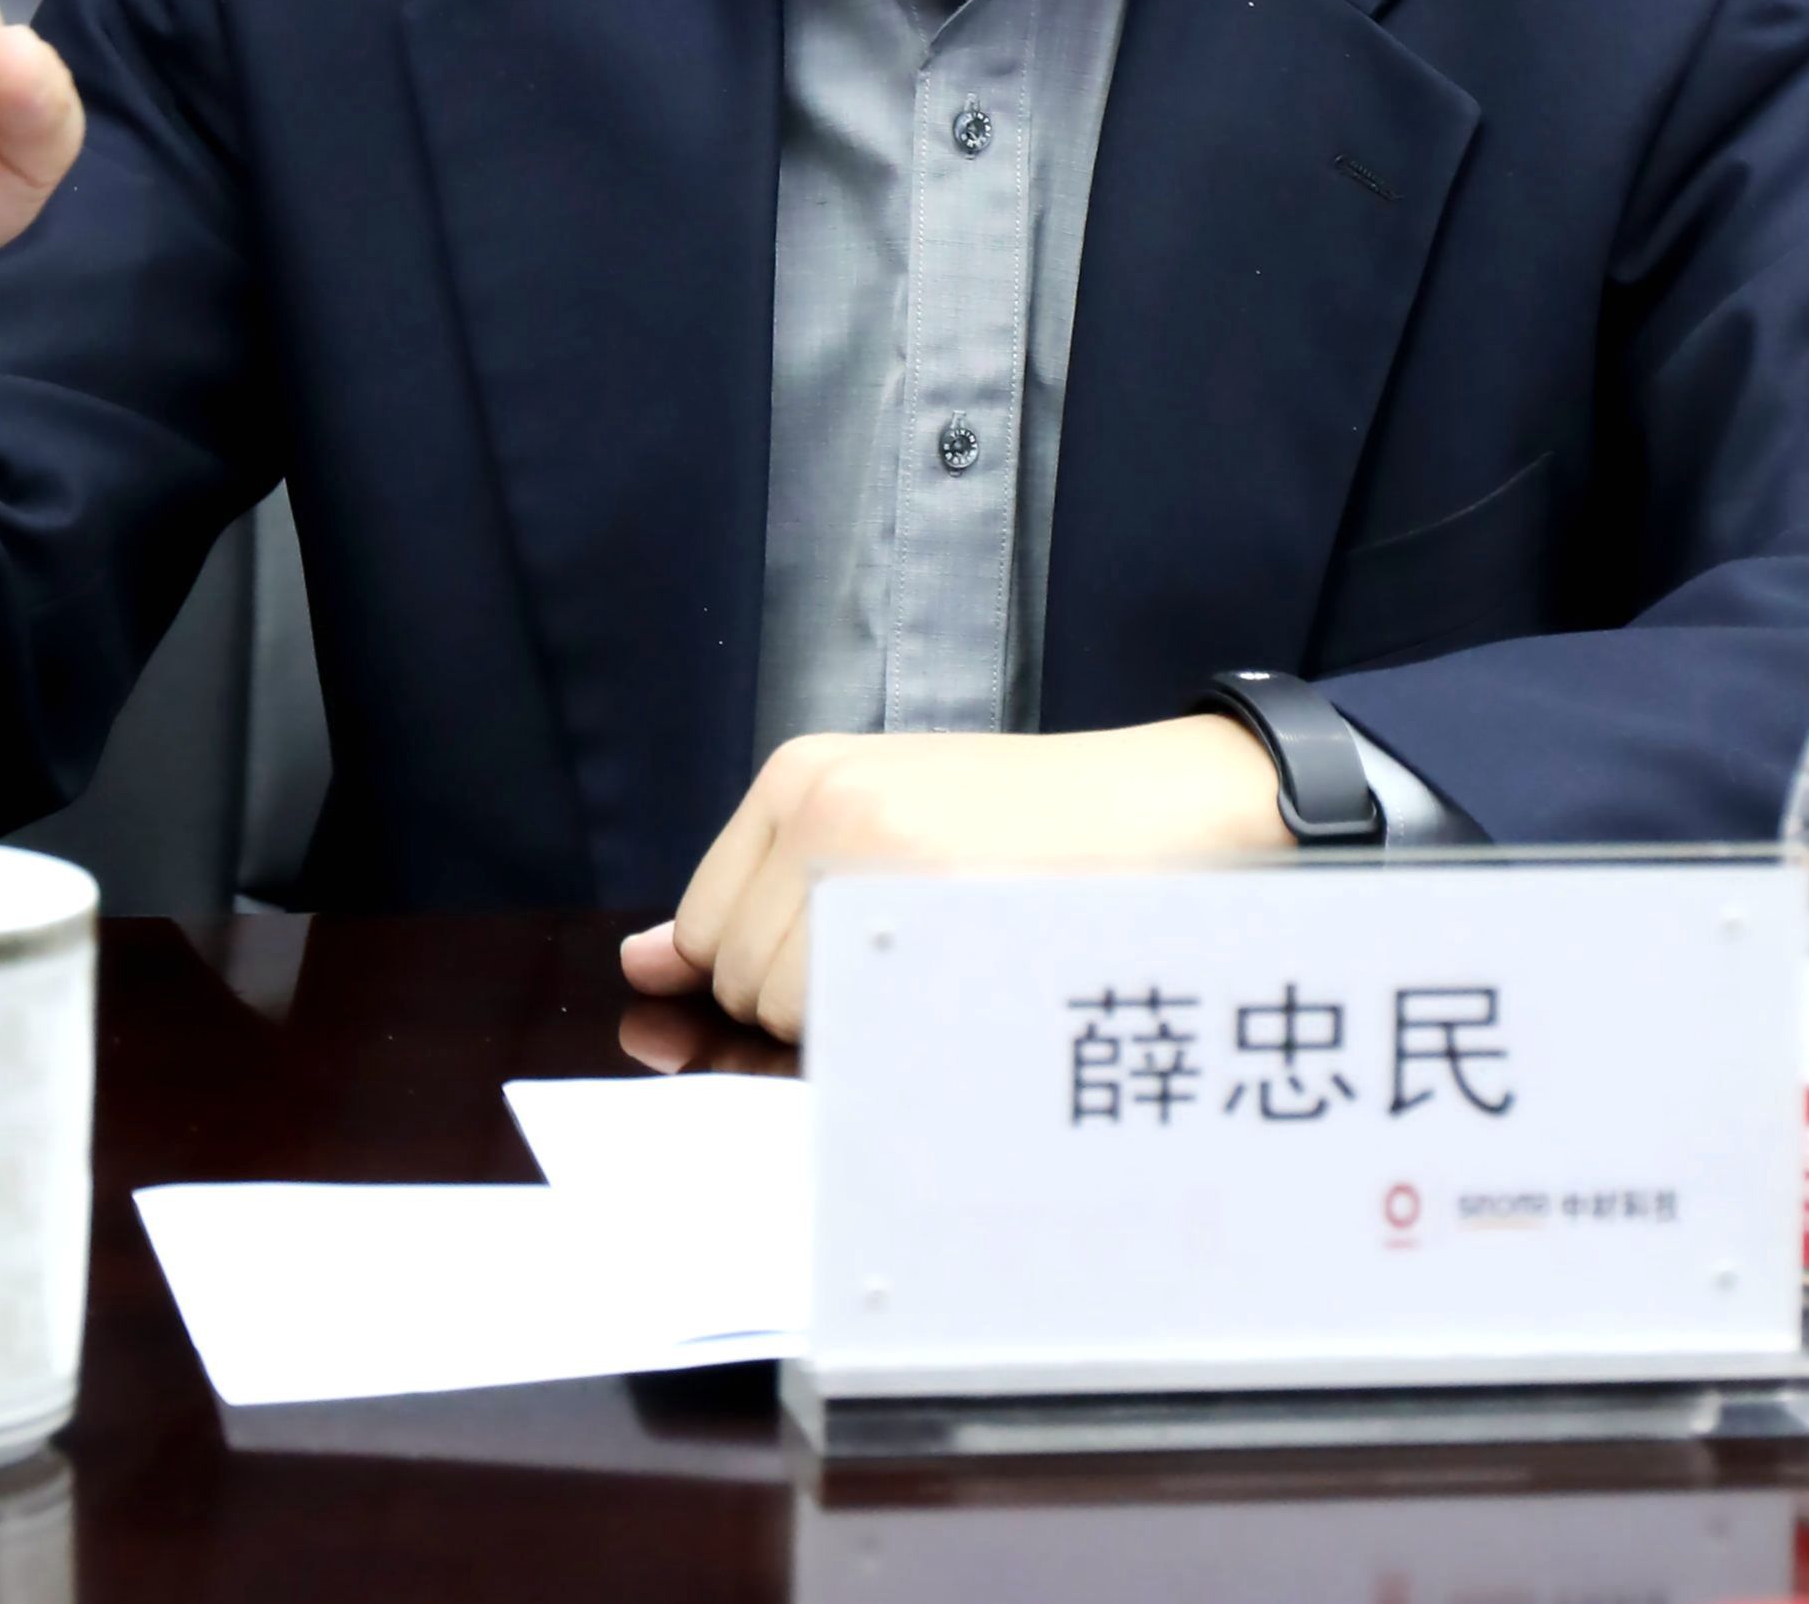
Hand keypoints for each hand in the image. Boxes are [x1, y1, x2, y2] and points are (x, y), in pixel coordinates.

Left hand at [617, 718, 1283, 1039]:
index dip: (766, 969)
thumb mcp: (881, 814)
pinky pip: (856, 1029)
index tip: (849, 946)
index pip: (701, 928)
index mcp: (802, 773)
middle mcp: (824, 806)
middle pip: (739, 979)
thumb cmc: (1027, 821)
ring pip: (792, 1017)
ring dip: (856, 1021)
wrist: (1167, 801)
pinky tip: (959, 981)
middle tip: (914, 944)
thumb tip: (640, 966)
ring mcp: (875, 861)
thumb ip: (759, 885)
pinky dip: (894, 1036)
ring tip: (943, 954)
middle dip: (808, 999)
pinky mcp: (932, 916)